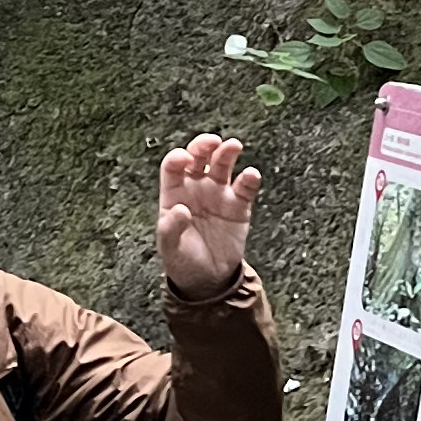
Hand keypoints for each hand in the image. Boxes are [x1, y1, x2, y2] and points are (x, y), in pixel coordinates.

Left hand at [158, 133, 263, 300]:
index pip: (173, 167)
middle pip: (199, 157)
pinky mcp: (239, 206)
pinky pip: (245, 188)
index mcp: (175, 193)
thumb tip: (181, 209)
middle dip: (204, 146)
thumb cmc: (182, 260)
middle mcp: (196, 188)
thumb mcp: (170, 248)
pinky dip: (249, 179)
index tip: (184, 159)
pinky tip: (250, 175)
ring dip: (227, 153)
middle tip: (212, 142)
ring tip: (233, 146)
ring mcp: (219, 194)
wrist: (207, 279)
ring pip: (222, 165)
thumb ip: (171, 228)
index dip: (177, 158)